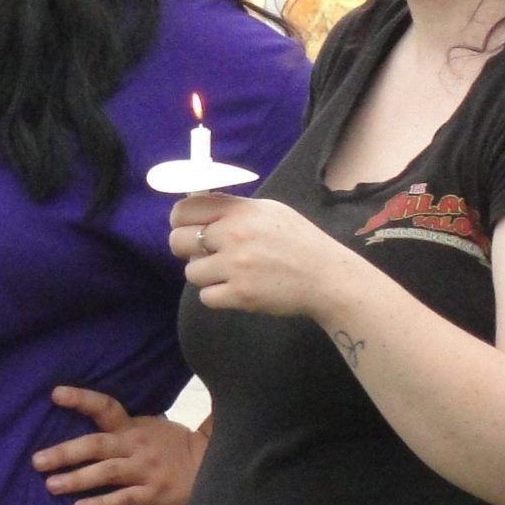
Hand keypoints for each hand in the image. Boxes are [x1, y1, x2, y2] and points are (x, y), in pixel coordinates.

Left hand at [33, 387, 204, 504]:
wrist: (220, 476)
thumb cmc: (190, 451)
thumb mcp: (168, 426)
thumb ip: (148, 415)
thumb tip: (161, 380)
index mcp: (138, 427)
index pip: (106, 407)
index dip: (81, 399)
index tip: (55, 394)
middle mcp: (138, 446)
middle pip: (95, 445)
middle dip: (64, 452)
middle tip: (37, 461)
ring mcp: (145, 471)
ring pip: (104, 473)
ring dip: (75, 479)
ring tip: (50, 486)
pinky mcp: (153, 496)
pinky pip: (122, 500)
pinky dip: (101, 504)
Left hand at [171, 192, 346, 317]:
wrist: (326, 277)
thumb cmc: (298, 241)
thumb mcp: (268, 210)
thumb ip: (233, 208)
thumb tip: (197, 208)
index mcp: (240, 211)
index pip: (185, 209)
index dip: (180, 219)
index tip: (186, 226)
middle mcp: (234, 235)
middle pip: (178, 240)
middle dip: (186, 248)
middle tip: (205, 253)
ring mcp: (236, 267)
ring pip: (191, 272)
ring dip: (205, 274)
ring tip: (229, 272)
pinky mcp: (240, 295)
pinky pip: (206, 297)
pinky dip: (217, 296)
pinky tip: (235, 288)